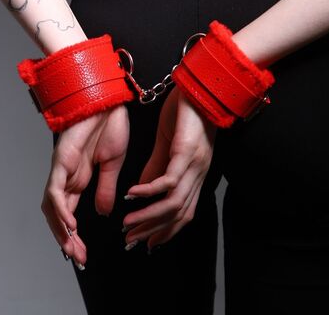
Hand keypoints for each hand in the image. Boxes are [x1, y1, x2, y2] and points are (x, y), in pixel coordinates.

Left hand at [40, 104, 129, 267]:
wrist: (109, 103)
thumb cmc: (111, 126)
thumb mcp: (113, 164)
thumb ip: (105, 189)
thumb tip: (104, 214)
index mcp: (80, 178)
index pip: (71, 213)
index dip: (73, 235)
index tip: (83, 254)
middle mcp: (68, 176)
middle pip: (58, 214)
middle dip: (65, 238)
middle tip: (78, 259)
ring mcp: (62, 168)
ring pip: (52, 206)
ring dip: (60, 229)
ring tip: (73, 248)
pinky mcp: (62, 159)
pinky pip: (56, 189)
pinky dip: (61, 208)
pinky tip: (70, 223)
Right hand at [122, 85, 217, 251]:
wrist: (199, 84)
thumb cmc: (185, 112)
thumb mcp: (167, 144)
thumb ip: (156, 167)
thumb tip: (143, 192)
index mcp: (196, 174)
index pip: (184, 213)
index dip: (165, 231)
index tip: (145, 243)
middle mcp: (199, 174)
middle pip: (179, 215)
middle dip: (153, 230)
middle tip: (131, 240)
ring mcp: (195, 164)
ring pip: (174, 204)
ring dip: (149, 217)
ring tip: (128, 223)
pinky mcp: (187, 151)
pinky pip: (169, 180)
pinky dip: (149, 192)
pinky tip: (132, 195)